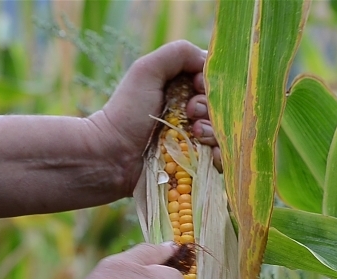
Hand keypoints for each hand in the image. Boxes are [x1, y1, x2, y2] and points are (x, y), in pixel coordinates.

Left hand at [88, 40, 220, 196]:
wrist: (111, 157)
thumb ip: (178, 53)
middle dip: (211, 108)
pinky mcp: (195, 166)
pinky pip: (222, 160)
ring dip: (215, 132)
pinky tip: (208, 154)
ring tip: (194, 135)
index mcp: (181, 90)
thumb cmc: (126, 112)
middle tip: (190, 113)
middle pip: (223, 109)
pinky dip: (220, 156)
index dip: (212, 84)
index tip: (196, 86)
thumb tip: (207, 62)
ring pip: (225, 134)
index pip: (216, 83)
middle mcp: (190, 114)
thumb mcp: (147, 70)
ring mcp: (194, 142)